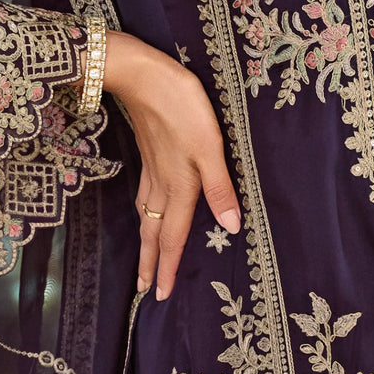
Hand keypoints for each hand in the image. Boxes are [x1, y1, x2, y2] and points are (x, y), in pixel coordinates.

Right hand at [97, 31, 240, 299]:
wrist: (142, 76)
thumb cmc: (180, 107)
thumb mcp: (209, 146)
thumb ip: (220, 187)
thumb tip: (231, 226)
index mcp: (179, 186)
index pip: (173, 237)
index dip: (168, 267)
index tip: (159, 297)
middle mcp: (162, 184)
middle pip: (154, 232)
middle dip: (150, 263)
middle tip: (144, 291)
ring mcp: (152, 168)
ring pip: (145, 216)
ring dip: (145, 241)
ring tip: (144, 259)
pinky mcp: (148, 153)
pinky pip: (143, 196)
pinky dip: (143, 214)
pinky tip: (144, 209)